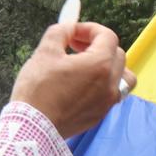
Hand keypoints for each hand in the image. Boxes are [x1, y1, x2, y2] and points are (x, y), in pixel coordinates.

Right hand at [10, 22, 132, 138]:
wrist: (32, 128)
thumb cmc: (38, 89)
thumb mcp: (45, 52)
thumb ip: (61, 32)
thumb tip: (69, 26)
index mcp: (101, 65)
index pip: (107, 36)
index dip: (89, 29)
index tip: (71, 32)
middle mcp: (111, 84)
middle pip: (116, 54)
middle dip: (97, 45)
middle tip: (74, 45)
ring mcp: (107, 102)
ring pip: (122, 77)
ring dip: (108, 66)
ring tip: (87, 66)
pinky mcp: (99, 116)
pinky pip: (111, 94)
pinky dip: (103, 84)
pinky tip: (81, 85)